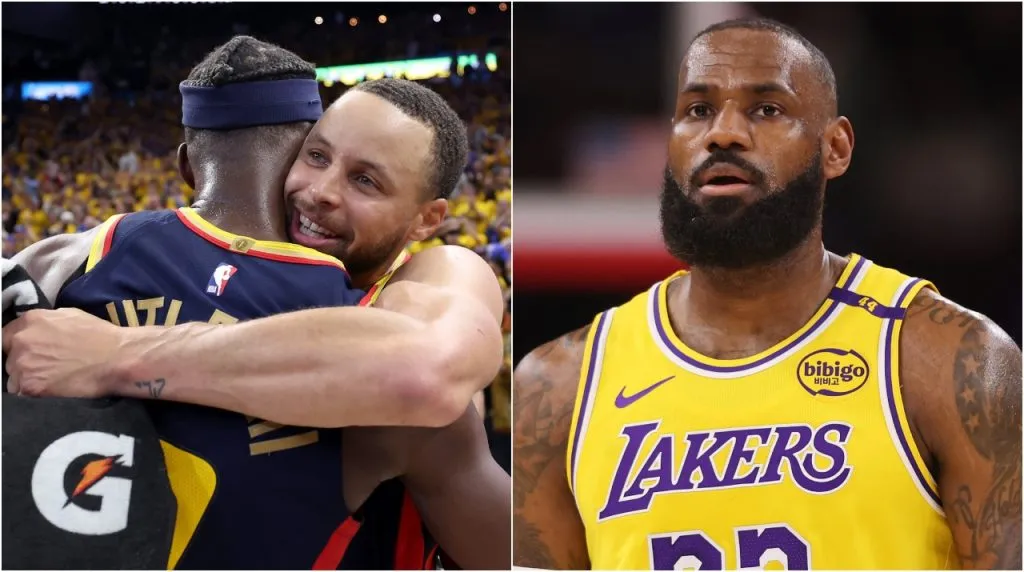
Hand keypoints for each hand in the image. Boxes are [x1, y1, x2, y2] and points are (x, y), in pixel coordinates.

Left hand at [3, 308, 123, 396]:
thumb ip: (45, 322)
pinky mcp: (30, 387)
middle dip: (24, 363)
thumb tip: (35, 330)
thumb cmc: (101, 337)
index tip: (30, 353)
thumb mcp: (70, 316)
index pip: (5, 336)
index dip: (17, 346)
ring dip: (27, 379)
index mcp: (30, 321)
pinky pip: (22, 393)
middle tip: (47, 367)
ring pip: (14, 377)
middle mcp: (21, 341)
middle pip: (10, 358)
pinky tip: (52, 389)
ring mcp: (23, 365)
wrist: (118, 358)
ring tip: (52, 380)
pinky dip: (34, 394)